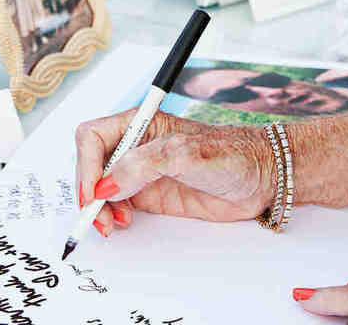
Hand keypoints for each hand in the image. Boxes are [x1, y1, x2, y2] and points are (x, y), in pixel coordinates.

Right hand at [75, 108, 272, 236]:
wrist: (261, 179)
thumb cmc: (232, 154)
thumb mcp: (187, 153)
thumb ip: (145, 164)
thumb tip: (107, 184)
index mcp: (140, 123)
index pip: (92, 136)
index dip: (86, 164)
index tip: (94, 193)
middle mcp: (135, 145)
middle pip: (90, 163)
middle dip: (89, 191)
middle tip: (100, 217)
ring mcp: (141, 171)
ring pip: (99, 186)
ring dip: (98, 207)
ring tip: (114, 224)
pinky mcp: (149, 193)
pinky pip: (116, 203)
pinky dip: (110, 216)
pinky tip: (123, 223)